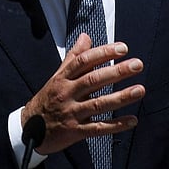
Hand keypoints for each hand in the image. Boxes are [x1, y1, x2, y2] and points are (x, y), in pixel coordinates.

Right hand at [22, 33, 145, 153]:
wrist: (29, 129)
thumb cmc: (47, 99)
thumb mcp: (57, 76)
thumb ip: (74, 57)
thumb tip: (86, 36)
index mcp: (63, 78)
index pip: (84, 61)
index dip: (103, 53)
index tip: (122, 48)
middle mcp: (67, 94)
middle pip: (93, 80)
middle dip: (117, 72)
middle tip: (137, 65)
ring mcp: (71, 113)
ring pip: (98, 104)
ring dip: (120, 97)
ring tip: (140, 90)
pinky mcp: (75, 132)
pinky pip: (98, 128)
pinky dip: (116, 125)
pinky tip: (132, 120)